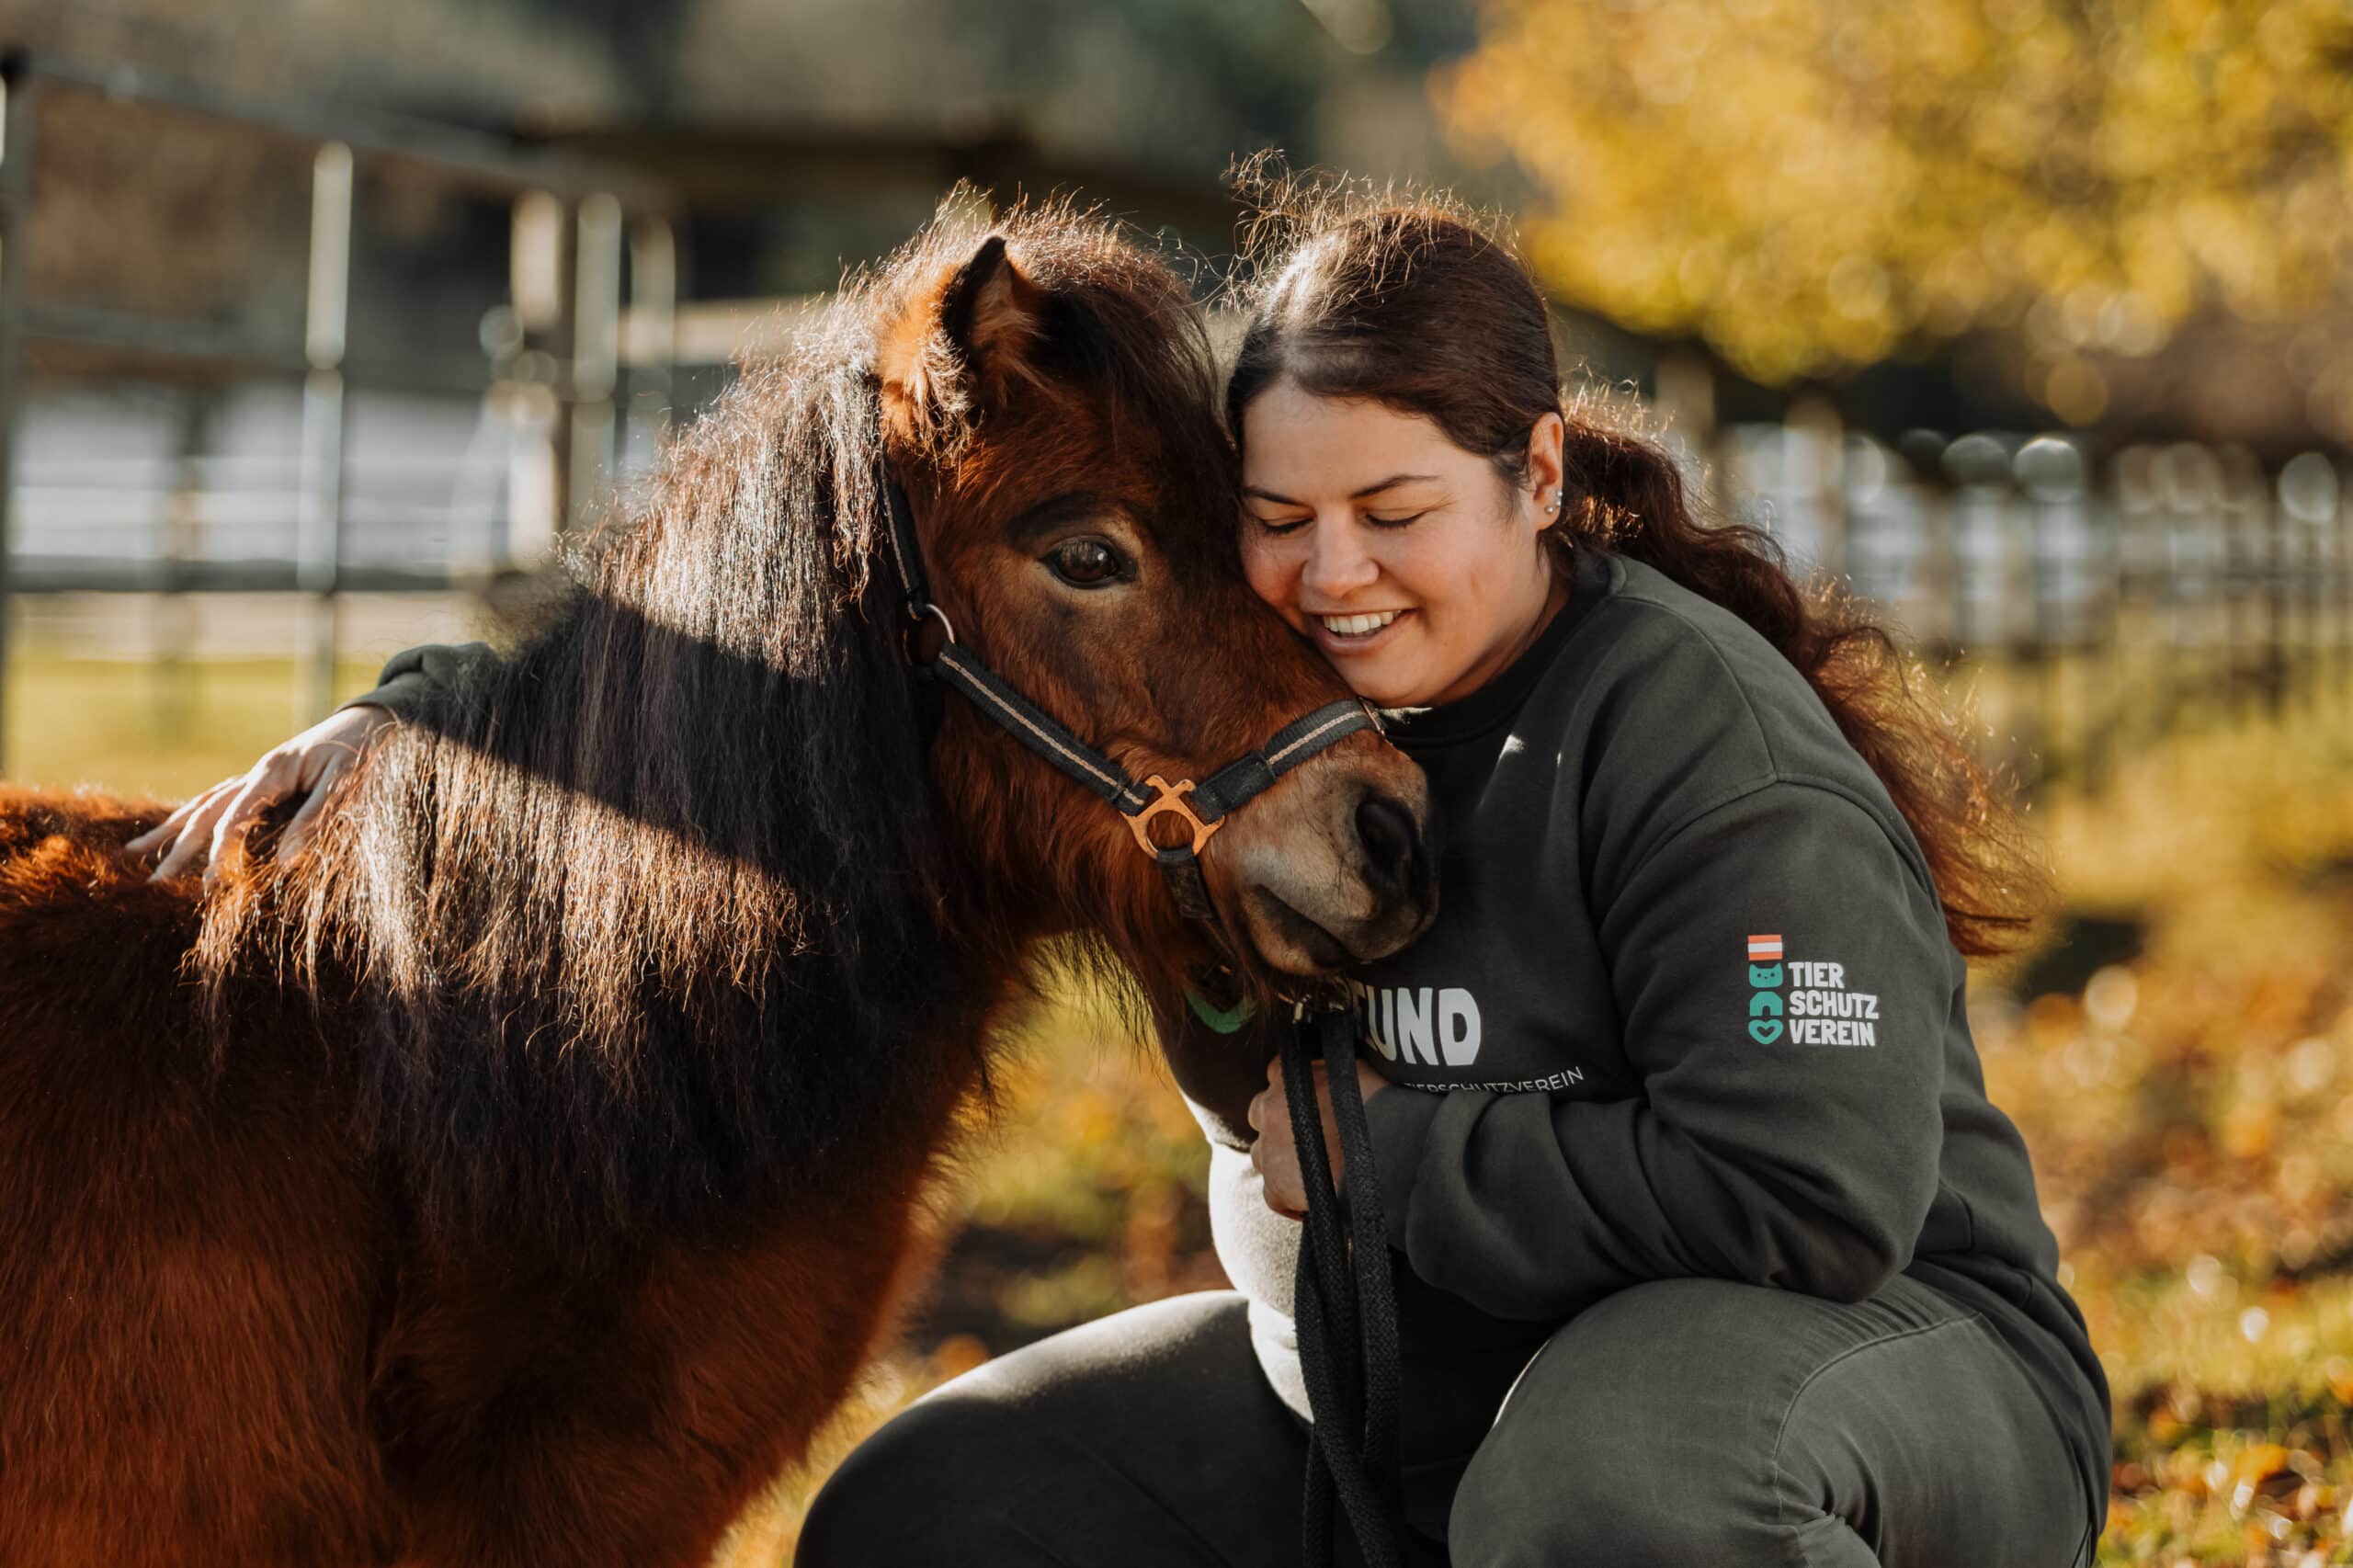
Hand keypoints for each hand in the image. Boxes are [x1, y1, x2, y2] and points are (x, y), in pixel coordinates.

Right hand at [128, 704, 396, 886]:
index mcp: (271, 772)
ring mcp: (258, 774)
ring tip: (137, 851)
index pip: (233, 819)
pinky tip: (183, 829)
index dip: (221, 854)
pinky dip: (196, 815)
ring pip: (205, 803)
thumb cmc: (361, 752)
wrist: (372, 719)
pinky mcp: (267, 779)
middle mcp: (257, 772)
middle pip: (207, 812)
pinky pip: (221, 799)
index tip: (212, 886)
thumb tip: (285, 863)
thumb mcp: (344, 785)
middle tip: (152, 880)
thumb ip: (313, 820)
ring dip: (173, 829)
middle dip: (177, 847)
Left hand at [1246, 1053, 1388, 1218]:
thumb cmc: (1379, 1107)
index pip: (1275, 1075)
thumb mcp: (1353, 1072)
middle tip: (1309, 1140)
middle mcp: (1272, 1108)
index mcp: (1290, 1077)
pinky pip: (1273, 1195)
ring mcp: (1270, 1149)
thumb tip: (1334, 1080)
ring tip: (1312, 1172)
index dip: (1292, 1093)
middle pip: (1261, 1115)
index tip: (1307, 1104)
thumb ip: (1330, 1073)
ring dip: (1281, 1161)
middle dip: (1279, 1127)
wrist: (1387, 1148)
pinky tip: (1311, 1202)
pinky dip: (1290, 1199)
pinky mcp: (1277, 1186)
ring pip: (1263, 1156)